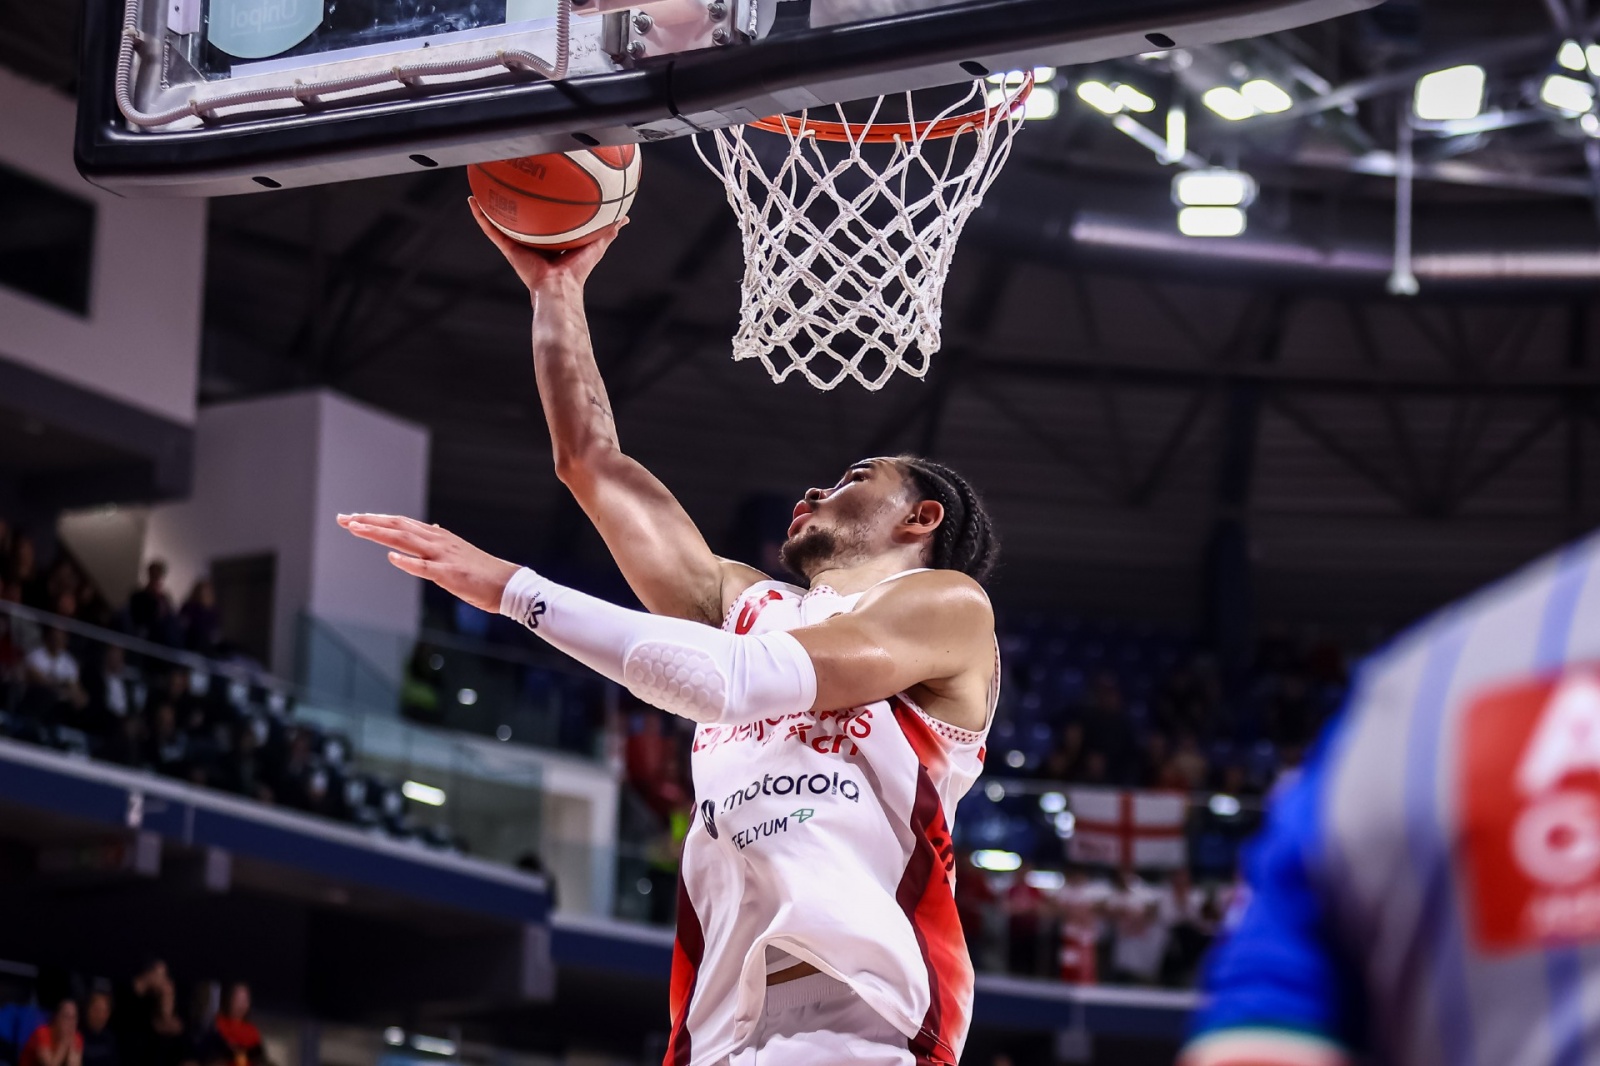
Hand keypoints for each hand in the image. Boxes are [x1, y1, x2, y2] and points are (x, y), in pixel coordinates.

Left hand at [338, 513, 519, 613]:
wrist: (507, 585)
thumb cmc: (482, 572)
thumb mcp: (457, 552)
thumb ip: (439, 541)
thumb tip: (429, 528)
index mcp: (437, 537)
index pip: (400, 523)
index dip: (375, 520)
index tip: (353, 519)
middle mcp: (437, 541)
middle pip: (397, 527)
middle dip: (368, 522)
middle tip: (343, 519)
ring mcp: (443, 556)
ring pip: (406, 540)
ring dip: (379, 534)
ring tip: (356, 529)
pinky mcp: (450, 575)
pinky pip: (425, 568)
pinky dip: (408, 562)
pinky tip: (392, 558)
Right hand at [469, 197, 626, 294]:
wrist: (559, 288)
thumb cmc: (577, 272)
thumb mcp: (595, 245)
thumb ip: (608, 231)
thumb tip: (625, 218)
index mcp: (550, 242)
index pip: (544, 221)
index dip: (541, 208)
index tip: (539, 191)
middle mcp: (531, 243)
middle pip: (521, 219)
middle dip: (514, 204)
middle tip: (508, 183)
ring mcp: (517, 245)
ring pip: (500, 222)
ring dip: (489, 206)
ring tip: (482, 187)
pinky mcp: (508, 249)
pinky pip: (491, 229)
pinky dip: (481, 216)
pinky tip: (473, 200)